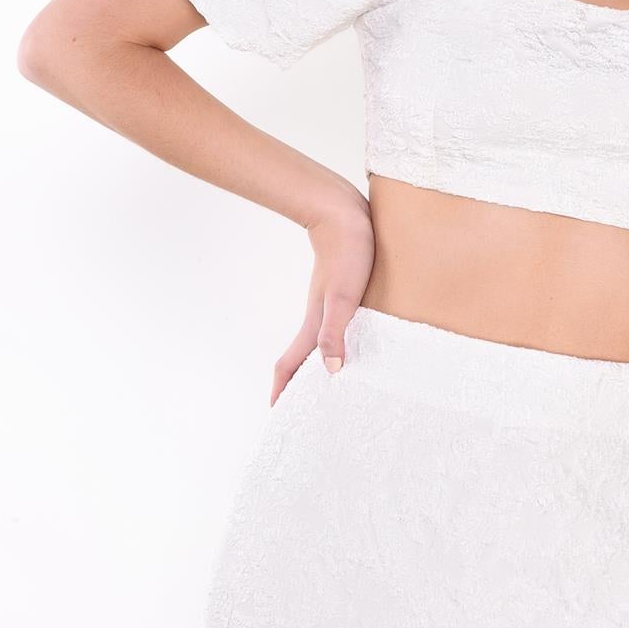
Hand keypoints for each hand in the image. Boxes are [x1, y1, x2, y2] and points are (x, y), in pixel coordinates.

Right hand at [269, 190, 375, 406]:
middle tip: (303, 411)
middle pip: (300, 359)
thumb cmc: (348, 253)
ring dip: (314, 367)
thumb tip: (331, 370)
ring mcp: (327, 305)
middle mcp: (317, 318)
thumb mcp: (344, 296)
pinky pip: (333, 328)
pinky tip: (352, 346)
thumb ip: (335, 331)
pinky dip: (335, 345)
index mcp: (314, 324)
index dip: (282, 391)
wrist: (342, 213)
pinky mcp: (340, 293)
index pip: (290, 365)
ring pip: (316, 344)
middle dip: (297, 386)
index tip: (277, 414)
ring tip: (326, 386)